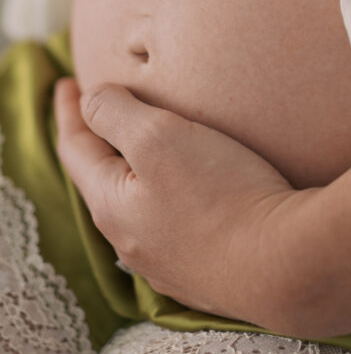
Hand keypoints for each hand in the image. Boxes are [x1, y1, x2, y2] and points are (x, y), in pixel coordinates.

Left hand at [54, 78, 312, 326]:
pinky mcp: (204, 269)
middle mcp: (132, 239)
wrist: (283, 264)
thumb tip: (92, 100)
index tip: (65, 83)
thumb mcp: (158, 138)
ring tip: (143, 147)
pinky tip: (186, 191)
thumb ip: (116, 114)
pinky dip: (166, 194)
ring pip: (137, 204)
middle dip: (98, 143)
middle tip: (99, 112)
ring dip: (133, 170)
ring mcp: (167, 261)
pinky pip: (170, 223)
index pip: (76, 148)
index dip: (70, 111)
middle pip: (103, 179)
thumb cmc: (220, 194)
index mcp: (111, 204)